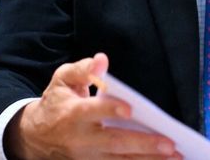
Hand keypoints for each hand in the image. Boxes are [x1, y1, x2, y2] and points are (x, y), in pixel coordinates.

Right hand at [3, 53, 179, 159]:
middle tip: (169, 143)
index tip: (130, 109)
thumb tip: (101, 61)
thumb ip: (82, 69)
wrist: (35, 137)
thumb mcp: (62, 80)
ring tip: (174, 157)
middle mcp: (81, 139)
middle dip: (142, 144)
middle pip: (114, 143)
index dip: (110, 109)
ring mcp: (88, 157)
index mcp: (72, 114)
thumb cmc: (56, 103)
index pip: (92, 111)